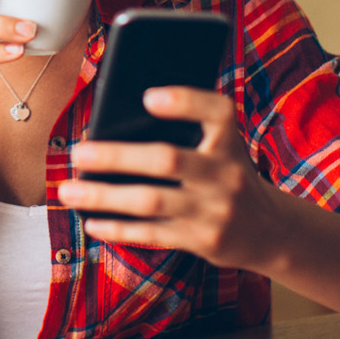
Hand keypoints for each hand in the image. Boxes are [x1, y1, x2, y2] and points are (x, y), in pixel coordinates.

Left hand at [56, 87, 288, 270]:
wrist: (272, 231)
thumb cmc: (228, 176)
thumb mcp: (223, 148)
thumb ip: (188, 132)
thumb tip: (113, 126)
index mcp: (230, 141)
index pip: (217, 112)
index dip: (184, 102)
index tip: (148, 97)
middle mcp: (226, 174)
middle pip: (167, 160)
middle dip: (117, 156)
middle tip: (77, 152)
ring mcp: (214, 211)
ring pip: (151, 201)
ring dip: (104, 196)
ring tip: (68, 190)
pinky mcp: (203, 241)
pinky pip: (152, 234)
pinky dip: (118, 228)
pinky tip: (92, 222)